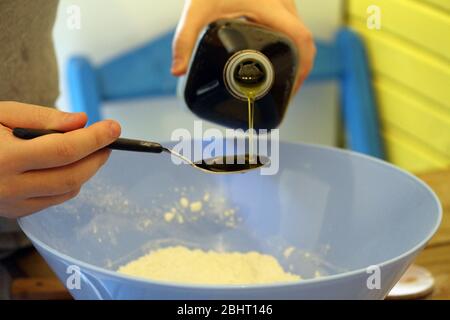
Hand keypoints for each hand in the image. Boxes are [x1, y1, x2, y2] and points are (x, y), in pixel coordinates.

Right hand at [0, 101, 120, 217]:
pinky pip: (54, 200)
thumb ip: (43, 117)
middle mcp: (8, 186)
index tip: (114, 128)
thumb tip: (82, 122)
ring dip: (87, 171)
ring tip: (92, 150)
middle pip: (71, 176)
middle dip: (96, 157)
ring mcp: (12, 204)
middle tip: (108, 140)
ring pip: (67, 192)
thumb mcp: (2, 113)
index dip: (94, 139)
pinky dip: (71, 183)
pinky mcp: (15, 212)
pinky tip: (70, 166)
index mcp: (3, 158)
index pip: (63, 150)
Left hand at [172, 0, 315, 90]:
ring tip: (283, 82)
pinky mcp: (279, 4)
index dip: (302, 66)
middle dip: (300, 70)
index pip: (300, 38)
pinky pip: (293, 28)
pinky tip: (278, 60)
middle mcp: (283, 3)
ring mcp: (284, 2)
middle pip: (304, 41)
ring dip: (297, 58)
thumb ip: (185, 39)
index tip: (292, 88)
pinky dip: (290, 47)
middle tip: (285, 94)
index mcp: (270, 6)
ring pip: (299, 35)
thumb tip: (178, 70)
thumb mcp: (197, 10)